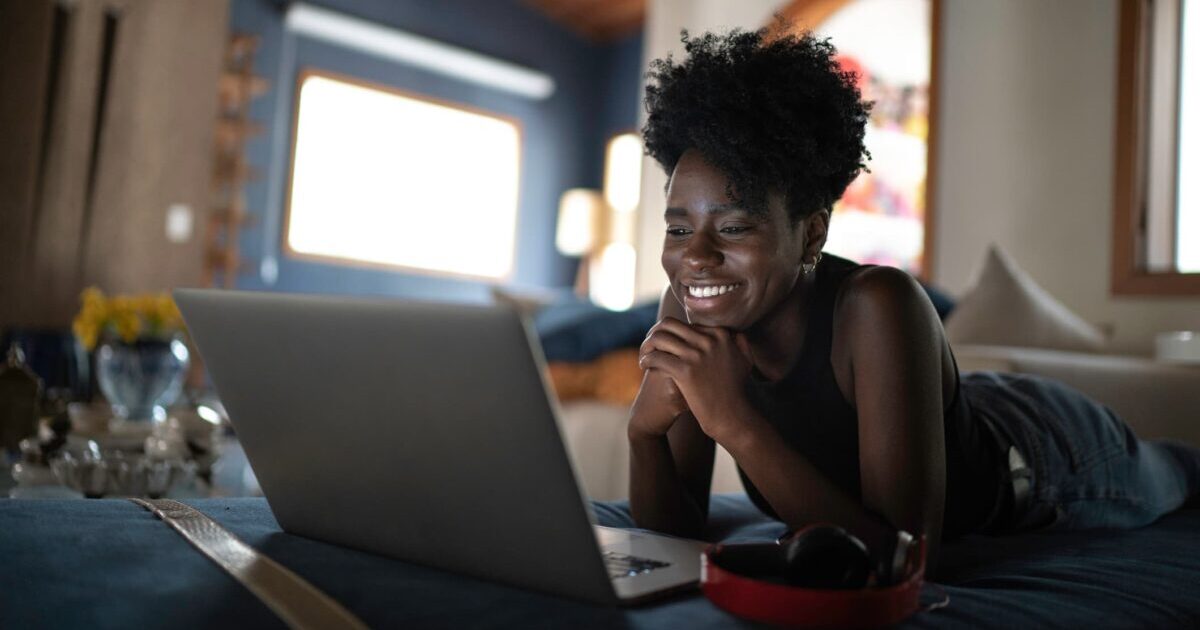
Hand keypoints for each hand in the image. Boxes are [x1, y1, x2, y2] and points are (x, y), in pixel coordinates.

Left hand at [638, 317, 760, 444]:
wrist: (733, 416)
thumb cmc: (737, 392)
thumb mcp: (745, 362)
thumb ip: (739, 343)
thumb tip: (731, 332)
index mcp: (721, 335)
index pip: (687, 324)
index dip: (673, 333)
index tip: (666, 343)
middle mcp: (709, 341)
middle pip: (670, 325)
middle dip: (655, 332)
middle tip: (649, 346)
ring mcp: (697, 355)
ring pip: (660, 338)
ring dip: (647, 345)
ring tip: (644, 355)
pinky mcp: (686, 371)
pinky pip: (657, 357)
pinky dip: (646, 359)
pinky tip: (644, 366)